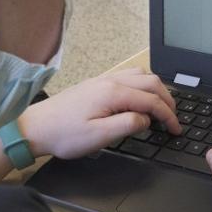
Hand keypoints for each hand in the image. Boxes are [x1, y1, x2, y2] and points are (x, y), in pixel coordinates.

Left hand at [21, 67, 179, 159]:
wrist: (36, 127)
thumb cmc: (64, 134)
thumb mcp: (99, 136)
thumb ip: (128, 125)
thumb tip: (146, 119)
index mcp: (114, 93)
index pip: (152, 100)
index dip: (169, 115)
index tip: (176, 130)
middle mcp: (111, 80)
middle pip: (151, 81)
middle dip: (167, 99)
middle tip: (174, 118)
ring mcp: (103, 79)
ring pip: (141, 75)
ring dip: (156, 89)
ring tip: (161, 107)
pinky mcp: (96, 84)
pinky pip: (128, 76)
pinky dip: (143, 86)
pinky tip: (140, 99)